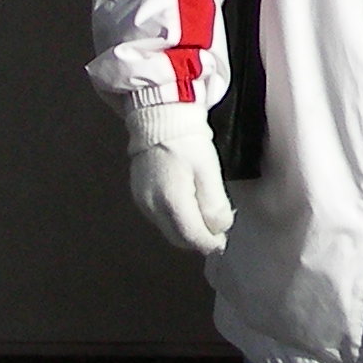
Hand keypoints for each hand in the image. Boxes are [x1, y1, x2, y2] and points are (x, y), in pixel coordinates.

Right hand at [126, 109, 233, 254]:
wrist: (160, 119)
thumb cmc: (188, 142)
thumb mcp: (209, 171)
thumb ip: (215, 204)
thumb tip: (219, 228)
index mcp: (170, 201)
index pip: (192, 238)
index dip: (210, 243)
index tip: (223, 241)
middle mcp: (152, 206)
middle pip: (178, 239)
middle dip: (199, 239)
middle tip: (217, 232)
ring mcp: (143, 202)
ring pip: (169, 230)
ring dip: (187, 230)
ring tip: (205, 216)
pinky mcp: (139, 196)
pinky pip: (160, 217)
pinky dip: (176, 218)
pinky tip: (188, 205)